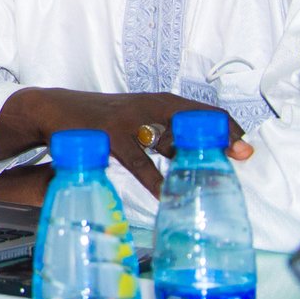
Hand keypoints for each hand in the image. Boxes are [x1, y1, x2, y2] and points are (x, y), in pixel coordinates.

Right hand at [0, 87, 252, 198]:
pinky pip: (141, 163)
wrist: (55, 110)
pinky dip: (156, 182)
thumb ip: (168, 138)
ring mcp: (131, 119)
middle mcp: (150, 105)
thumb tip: (203, 158)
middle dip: (222, 135)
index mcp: (160, 102)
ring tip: (211, 180)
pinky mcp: (112, 137)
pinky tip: (168, 196)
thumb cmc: (102, 120)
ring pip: (172, 137)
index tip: (244, 149)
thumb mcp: (139, 123)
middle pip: (197, 117)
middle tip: (241, 156)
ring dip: (193, 158)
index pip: (205, 110)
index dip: (228, 127)